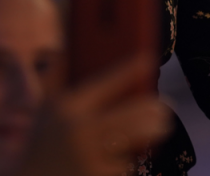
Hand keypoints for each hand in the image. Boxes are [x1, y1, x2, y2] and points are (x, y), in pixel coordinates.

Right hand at [6, 55, 171, 175]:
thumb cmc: (41, 142)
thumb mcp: (45, 107)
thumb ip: (58, 76)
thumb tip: (67, 47)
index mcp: (66, 106)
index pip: (107, 82)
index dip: (131, 69)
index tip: (149, 59)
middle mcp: (80, 131)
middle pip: (132, 116)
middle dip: (155, 111)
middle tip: (167, 107)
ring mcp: (90, 159)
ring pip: (132, 143)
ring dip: (148, 136)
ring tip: (161, 126)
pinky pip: (124, 167)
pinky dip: (126, 162)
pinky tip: (121, 158)